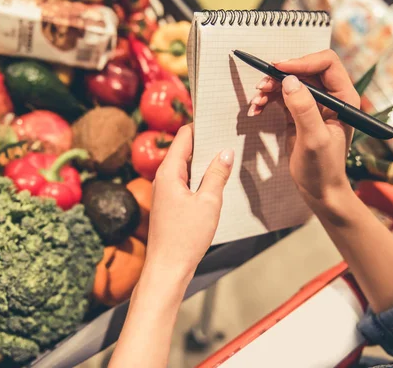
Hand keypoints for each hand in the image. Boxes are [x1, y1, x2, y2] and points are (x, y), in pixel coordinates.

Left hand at [145, 124, 233, 277]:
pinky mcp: (169, 204)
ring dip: (204, 164)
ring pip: (186, 168)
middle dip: (205, 144)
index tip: (219, 123)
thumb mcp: (209, 203)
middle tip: (229, 139)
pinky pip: (185, 182)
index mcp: (169, 172)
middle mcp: (163, 178)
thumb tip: (226, 152)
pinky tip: (216, 184)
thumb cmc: (185, 238)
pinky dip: (199, 179)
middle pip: (184, 150)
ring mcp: (164, 192)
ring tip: (227, 159)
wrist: (167, 269)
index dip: (200, 127)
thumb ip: (217, 174)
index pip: (184, 136)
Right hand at [249, 49, 358, 205]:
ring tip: (256, 102)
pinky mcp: (298, 113)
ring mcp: (313, 105)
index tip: (279, 69)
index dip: (302, 63)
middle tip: (261, 87)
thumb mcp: (314, 139)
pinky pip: (281, 97)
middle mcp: (330, 97)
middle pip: (303, 70)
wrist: (319, 190)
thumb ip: (303, 109)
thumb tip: (289, 81)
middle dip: (280, 76)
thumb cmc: (323, 169)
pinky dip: (267, 100)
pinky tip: (256, 110)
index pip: (326, 64)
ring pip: (289, 83)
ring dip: (270, 89)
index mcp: (344, 98)